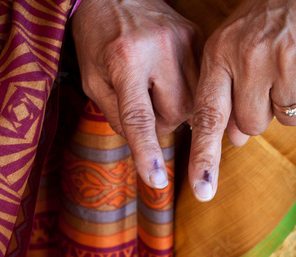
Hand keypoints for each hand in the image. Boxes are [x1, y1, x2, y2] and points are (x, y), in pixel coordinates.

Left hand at [72, 0, 200, 188]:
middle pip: (175, 114)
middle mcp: (159, 48)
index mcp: (124, 59)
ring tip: (157, 91)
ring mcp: (183, 40)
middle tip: (145, 107)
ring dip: (177, 109)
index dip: (146, 152)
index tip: (155, 181)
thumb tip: (144, 143)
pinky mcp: (197, 36)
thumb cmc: (96, 38)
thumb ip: (115, 114)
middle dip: (161, 123)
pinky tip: (171, 80)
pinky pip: (203, 82)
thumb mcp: (92, 79)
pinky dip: (189, 92)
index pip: (138, 117)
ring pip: (195, 102)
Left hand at [189, 0, 295, 201]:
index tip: (202, 189)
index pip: (208, 116)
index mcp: (219, 55)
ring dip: (294, 104)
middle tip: (271, 80)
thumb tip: (232, 139)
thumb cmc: (269, 20)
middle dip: (262, 114)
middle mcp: (248, 57)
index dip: (204, 155)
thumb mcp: (234, 47)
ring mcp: (286, 58)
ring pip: (287, 120)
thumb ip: (225, 93)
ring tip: (295, 68)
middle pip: (251, 126)